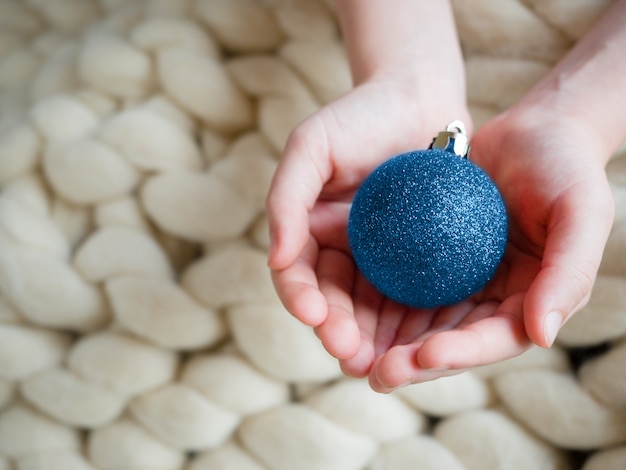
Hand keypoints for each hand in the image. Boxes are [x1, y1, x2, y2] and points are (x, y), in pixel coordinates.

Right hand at [266, 75, 471, 378]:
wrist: (420, 98)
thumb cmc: (360, 115)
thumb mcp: (310, 146)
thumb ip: (286, 199)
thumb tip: (276, 259)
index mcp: (312, 233)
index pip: (298, 276)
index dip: (301, 299)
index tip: (315, 316)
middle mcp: (346, 253)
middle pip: (335, 303)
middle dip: (338, 332)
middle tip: (351, 355)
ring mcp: (384, 259)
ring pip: (373, 311)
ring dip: (373, 340)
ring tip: (381, 364)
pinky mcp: (421, 259)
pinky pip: (416, 296)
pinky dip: (414, 322)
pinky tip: (422, 341)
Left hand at [365, 107, 614, 391]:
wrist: (534, 131)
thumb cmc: (566, 168)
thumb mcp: (582, 212)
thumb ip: (568, 274)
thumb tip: (540, 335)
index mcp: (529, 300)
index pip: (495, 338)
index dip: (462, 353)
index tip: (424, 356)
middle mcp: (491, 298)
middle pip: (450, 340)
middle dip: (414, 361)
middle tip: (376, 373)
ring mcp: (459, 278)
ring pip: (419, 320)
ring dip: (387, 341)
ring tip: (352, 354)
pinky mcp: (431, 256)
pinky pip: (402, 281)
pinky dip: (376, 298)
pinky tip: (347, 308)